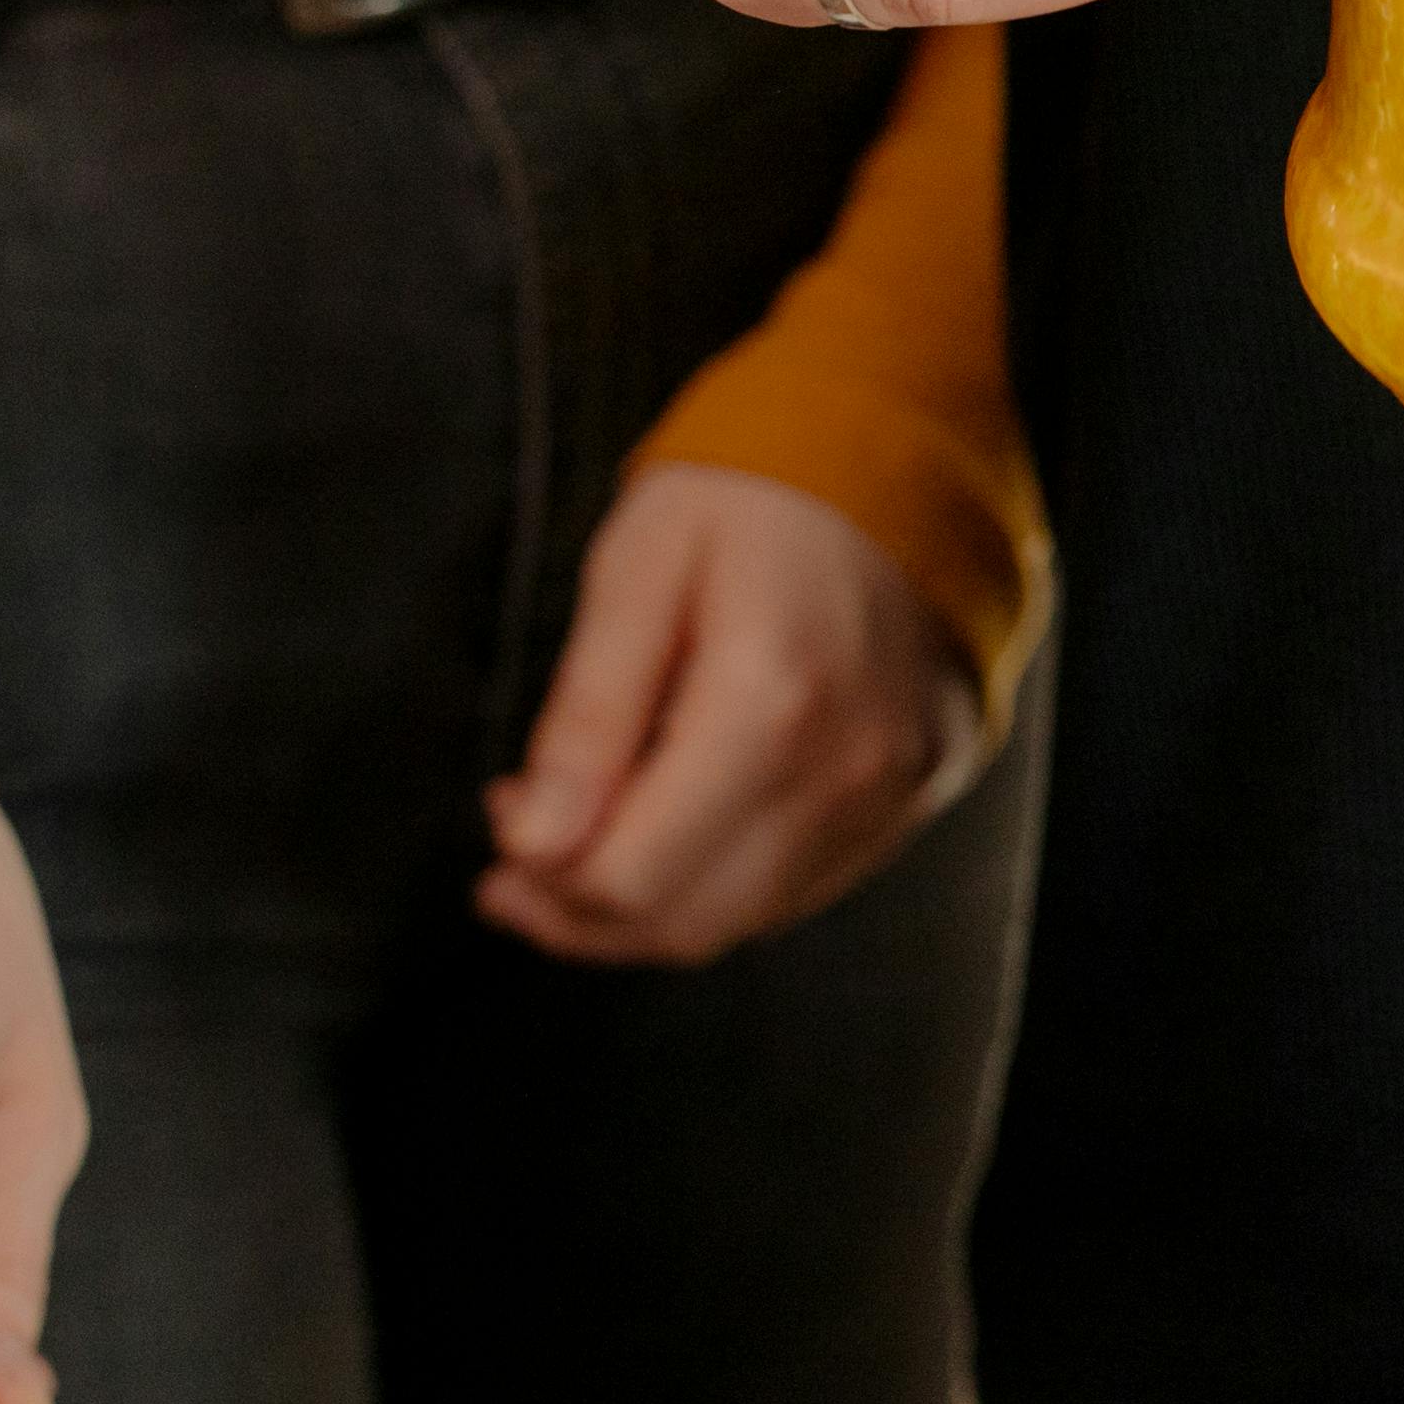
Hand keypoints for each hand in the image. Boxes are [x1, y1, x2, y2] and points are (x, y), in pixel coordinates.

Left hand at [480, 464, 975, 963]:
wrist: (896, 481)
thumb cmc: (751, 508)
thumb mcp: (638, 572)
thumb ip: (586, 716)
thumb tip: (530, 841)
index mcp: (768, 704)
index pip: (631, 875)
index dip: (543, 875)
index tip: (503, 815)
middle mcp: (841, 772)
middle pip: (680, 920)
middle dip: (574, 909)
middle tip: (516, 852)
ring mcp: (884, 799)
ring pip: (732, 923)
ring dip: (636, 907)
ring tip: (581, 835)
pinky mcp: (901, 808)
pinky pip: (786, 893)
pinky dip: (709, 883)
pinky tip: (669, 824)